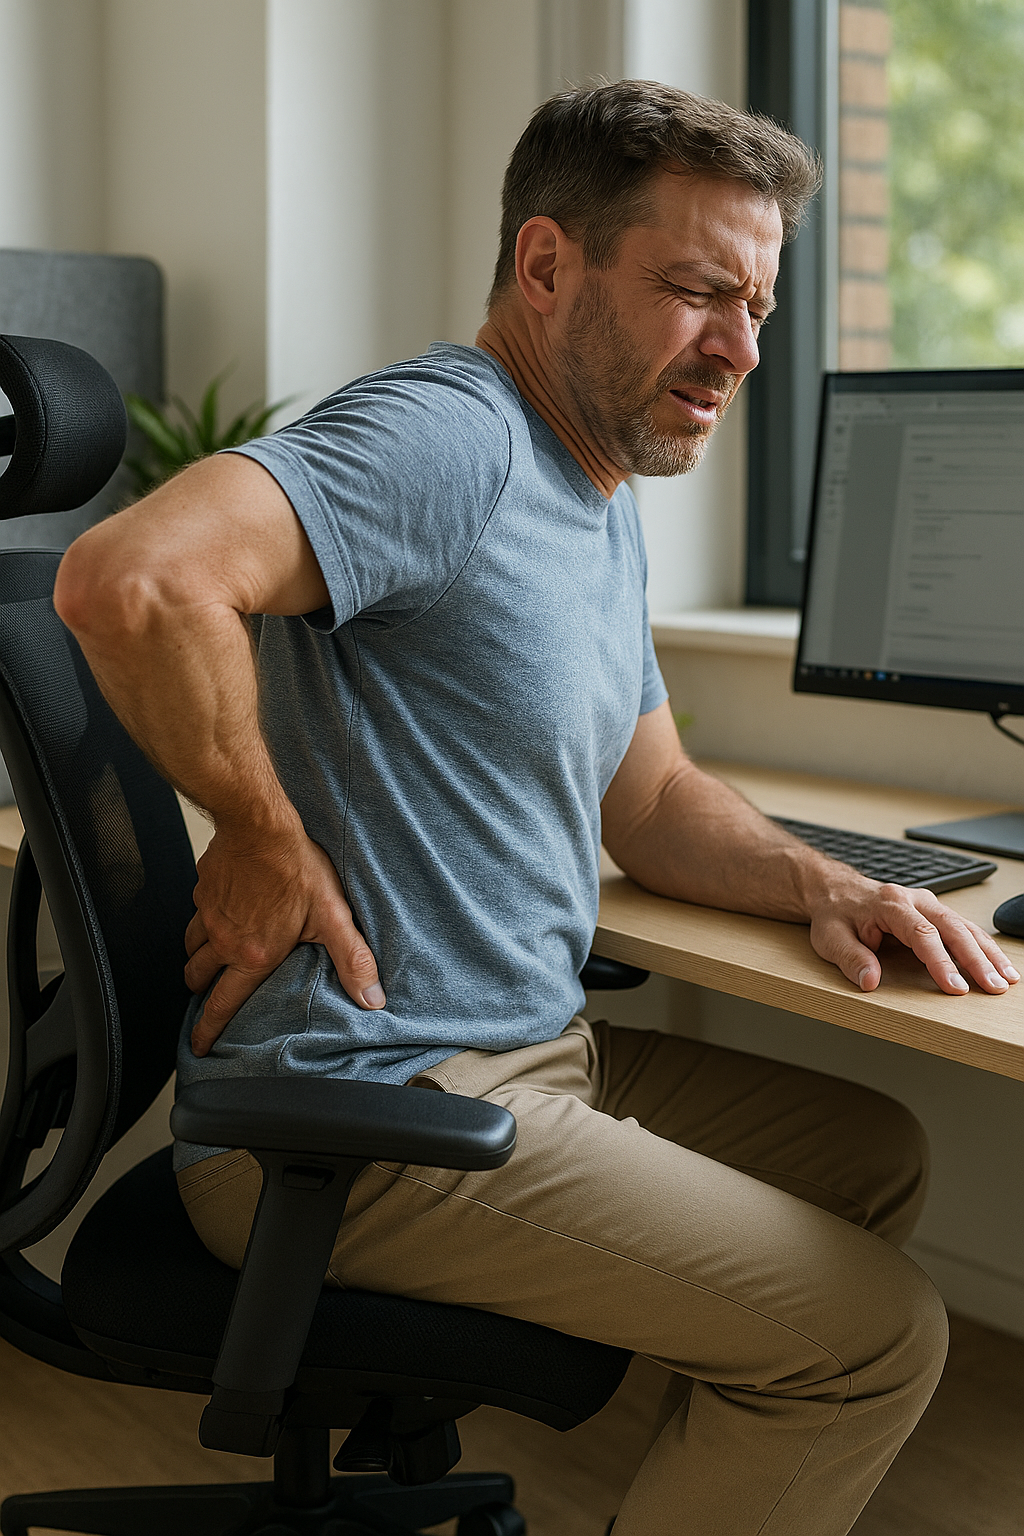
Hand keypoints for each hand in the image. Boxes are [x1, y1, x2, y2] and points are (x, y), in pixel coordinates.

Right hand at [184, 824, 383, 1055]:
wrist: (258, 824)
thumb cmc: (296, 868)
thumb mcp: (333, 916)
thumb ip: (352, 959)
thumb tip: (372, 999)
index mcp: (252, 955)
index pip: (223, 1003)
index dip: (208, 1029)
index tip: (197, 1046)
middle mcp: (224, 940)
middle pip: (198, 977)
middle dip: (199, 993)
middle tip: (203, 998)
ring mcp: (209, 914)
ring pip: (190, 946)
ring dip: (196, 959)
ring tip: (205, 962)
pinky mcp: (203, 890)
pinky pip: (195, 913)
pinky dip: (201, 922)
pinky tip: (215, 914)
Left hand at [807, 872, 1020, 994]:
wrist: (836, 890)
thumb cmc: (836, 914)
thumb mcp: (831, 937)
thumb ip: (851, 958)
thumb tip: (870, 981)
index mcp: (891, 904)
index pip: (922, 935)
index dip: (941, 962)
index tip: (955, 987)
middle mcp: (915, 900)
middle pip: (953, 929)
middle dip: (977, 959)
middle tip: (993, 986)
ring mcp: (928, 904)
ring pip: (965, 927)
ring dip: (988, 953)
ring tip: (1007, 979)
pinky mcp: (934, 912)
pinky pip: (964, 927)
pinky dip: (983, 946)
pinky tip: (997, 963)